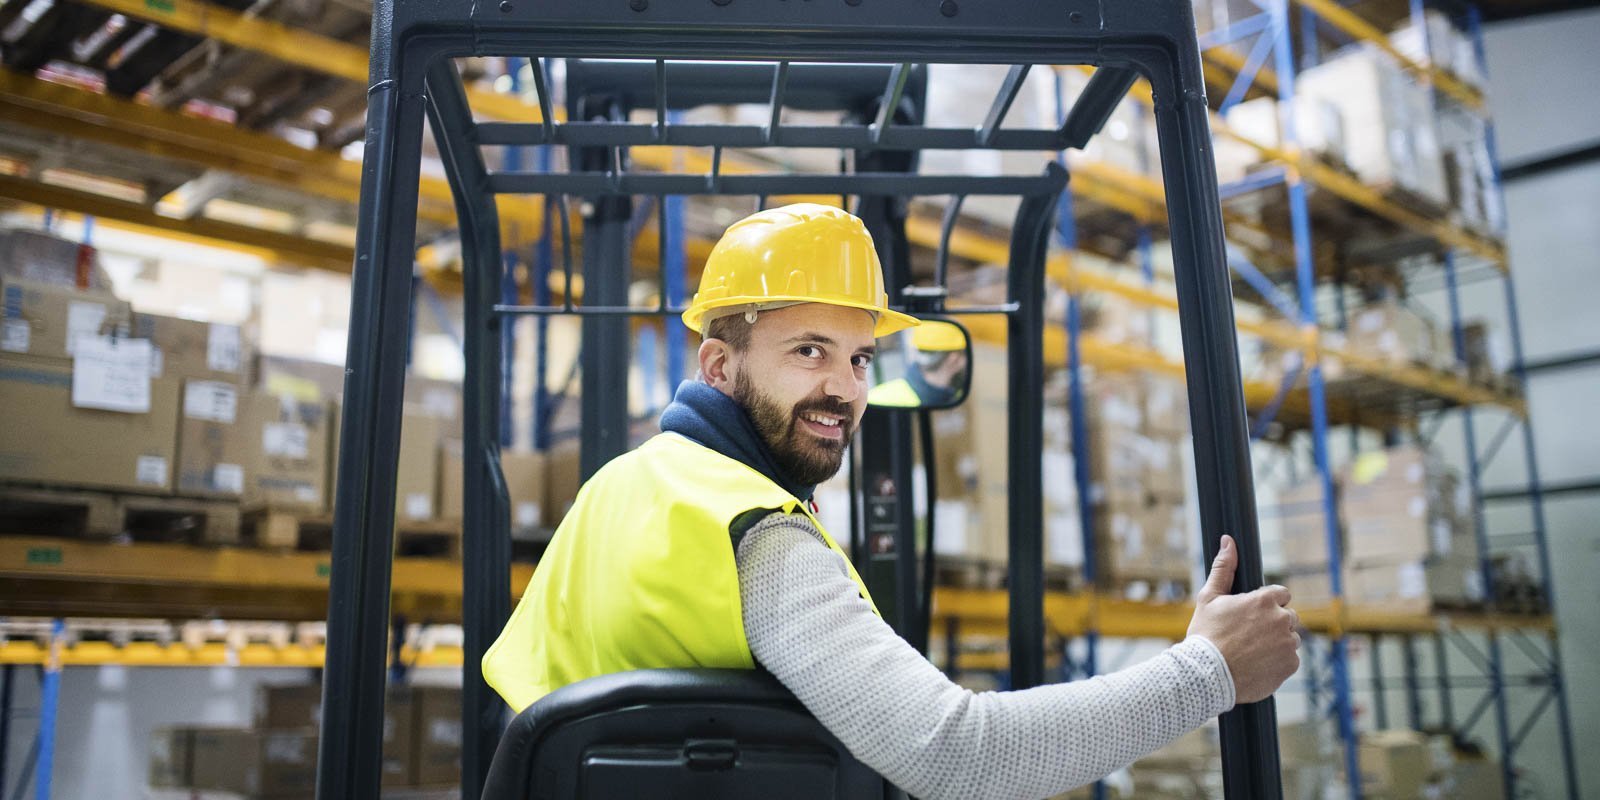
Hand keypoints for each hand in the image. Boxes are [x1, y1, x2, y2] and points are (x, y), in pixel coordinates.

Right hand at [1186, 535, 1301, 703]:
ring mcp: (1288, 644)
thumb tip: (1228, 541)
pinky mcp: (1291, 665)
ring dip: (1277, 643)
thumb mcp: (1208, 598)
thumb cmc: (1205, 636)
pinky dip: (1278, 663)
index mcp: (1265, 600)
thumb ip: (1223, 568)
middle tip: (1249, 636)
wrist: (1206, 675)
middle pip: (1288, 617)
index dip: (1267, 604)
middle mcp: (1282, 619)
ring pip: (1290, 639)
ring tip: (1252, 652)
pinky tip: (1258, 665)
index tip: (1253, 615)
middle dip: (1274, 623)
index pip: (1281, 594)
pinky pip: (1290, 660)